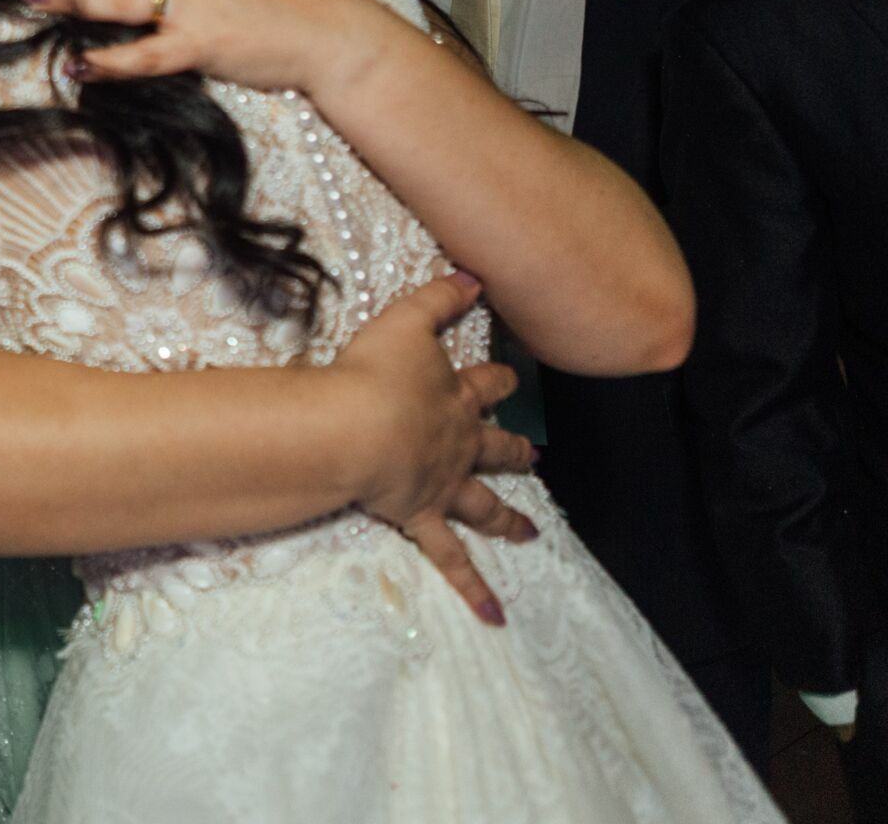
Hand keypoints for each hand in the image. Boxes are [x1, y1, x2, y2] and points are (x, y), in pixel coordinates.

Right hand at [332, 272, 537, 626]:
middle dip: (514, 452)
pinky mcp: (424, 519)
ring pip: (485, 506)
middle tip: (534, 459)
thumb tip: (476, 274)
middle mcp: (459, 444)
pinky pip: (453, 561)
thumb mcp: (404, 320)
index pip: (486, 385)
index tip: (509, 377)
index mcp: (455, 398)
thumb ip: (439, 297)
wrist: (356, 427)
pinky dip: (474, 589)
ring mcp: (445, 486)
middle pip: (496, 448)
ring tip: (531, 534)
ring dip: (509, 519)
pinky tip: (496, 617)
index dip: (498, 380)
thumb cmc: (373, 373)